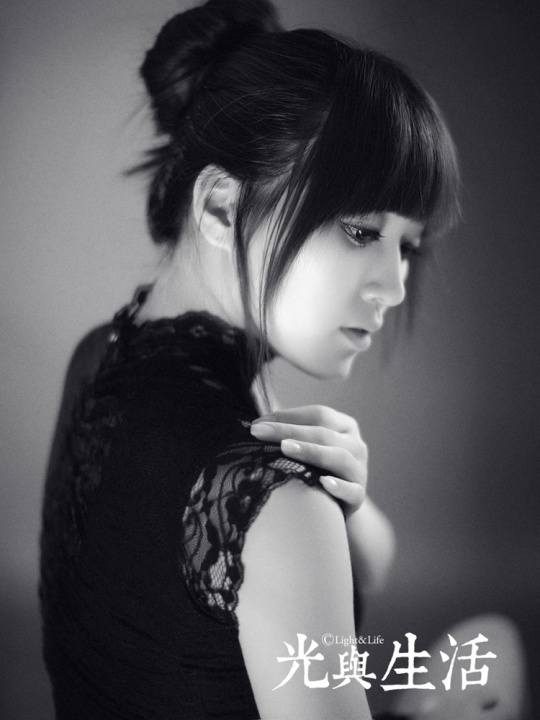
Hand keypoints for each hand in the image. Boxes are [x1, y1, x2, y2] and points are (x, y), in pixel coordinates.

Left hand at [249, 404, 366, 516]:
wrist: (335, 508)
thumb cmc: (314, 471)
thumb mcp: (306, 448)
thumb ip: (288, 434)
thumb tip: (255, 425)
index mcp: (344, 426)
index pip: (318, 415)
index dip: (288, 416)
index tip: (257, 423)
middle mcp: (356, 445)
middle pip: (323, 433)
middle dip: (288, 430)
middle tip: (258, 432)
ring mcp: (360, 471)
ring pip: (339, 457)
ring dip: (311, 451)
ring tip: (285, 448)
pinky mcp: (359, 496)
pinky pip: (353, 490)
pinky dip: (339, 486)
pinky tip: (324, 483)